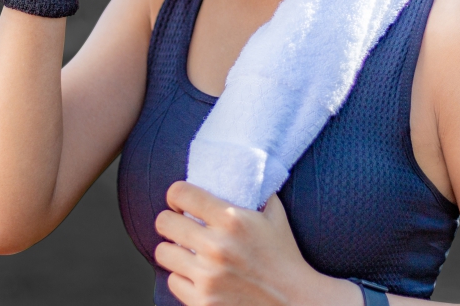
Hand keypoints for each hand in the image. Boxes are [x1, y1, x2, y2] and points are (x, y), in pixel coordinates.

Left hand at [154, 181, 361, 305]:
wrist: (296, 302)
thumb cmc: (285, 256)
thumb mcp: (274, 216)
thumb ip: (256, 190)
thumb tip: (243, 166)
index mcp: (232, 219)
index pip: (180, 193)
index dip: (176, 195)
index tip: (180, 202)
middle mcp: (216, 246)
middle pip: (164, 222)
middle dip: (171, 221)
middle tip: (180, 226)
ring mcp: (208, 277)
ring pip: (163, 252)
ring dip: (174, 250)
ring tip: (186, 251)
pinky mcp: (203, 302)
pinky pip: (172, 282)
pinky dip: (182, 278)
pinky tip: (196, 275)